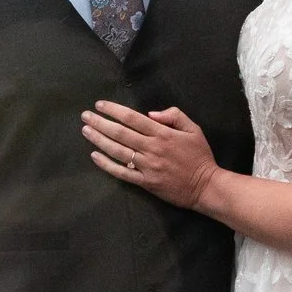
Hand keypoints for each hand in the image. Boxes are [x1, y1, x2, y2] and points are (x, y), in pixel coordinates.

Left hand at [84, 100, 217, 208]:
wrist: (206, 187)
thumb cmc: (199, 156)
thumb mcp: (193, 129)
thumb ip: (174, 116)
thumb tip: (150, 114)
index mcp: (162, 134)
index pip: (132, 118)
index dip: (114, 110)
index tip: (100, 105)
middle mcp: (151, 148)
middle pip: (120, 133)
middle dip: (100, 123)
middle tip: (85, 116)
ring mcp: (147, 166)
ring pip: (118, 151)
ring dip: (99, 140)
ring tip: (86, 131)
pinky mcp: (145, 182)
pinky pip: (122, 173)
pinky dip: (106, 164)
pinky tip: (95, 156)